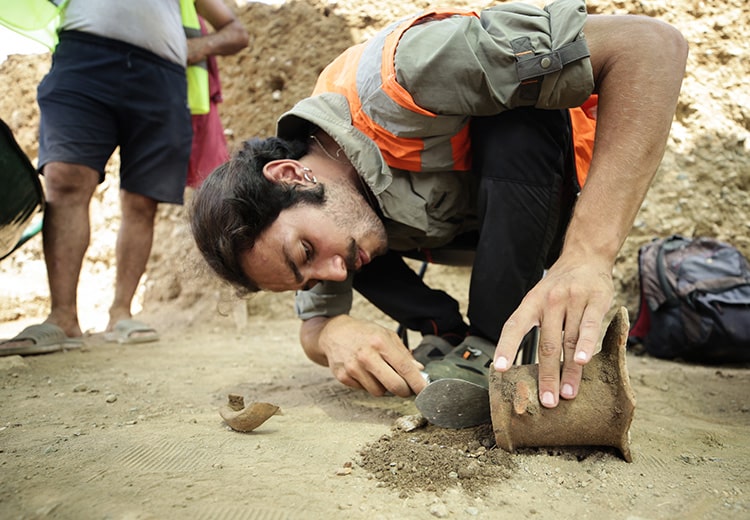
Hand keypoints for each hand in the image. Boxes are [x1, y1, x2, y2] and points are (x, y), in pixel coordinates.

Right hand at [315, 315, 426, 396]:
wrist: (333, 334)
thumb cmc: (363, 334)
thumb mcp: (386, 335)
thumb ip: (403, 353)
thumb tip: (419, 370)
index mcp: (380, 342)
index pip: (404, 367)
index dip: (418, 382)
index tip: (425, 391)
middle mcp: (367, 355)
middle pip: (394, 385)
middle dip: (404, 391)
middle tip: (406, 388)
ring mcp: (354, 368)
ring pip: (379, 392)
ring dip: (384, 387)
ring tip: (380, 374)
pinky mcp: (343, 377)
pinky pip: (365, 390)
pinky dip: (369, 385)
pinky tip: (365, 373)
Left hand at [493, 253, 613, 407]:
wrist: (586, 256)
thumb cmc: (559, 286)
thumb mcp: (539, 298)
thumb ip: (535, 324)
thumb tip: (525, 363)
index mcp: (531, 302)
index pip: (514, 326)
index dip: (505, 347)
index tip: (499, 369)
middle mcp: (550, 301)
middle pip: (546, 343)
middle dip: (546, 375)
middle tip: (547, 401)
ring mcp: (573, 300)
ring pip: (569, 340)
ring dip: (568, 371)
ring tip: (567, 394)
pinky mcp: (596, 300)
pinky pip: (591, 327)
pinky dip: (586, 345)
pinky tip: (582, 362)